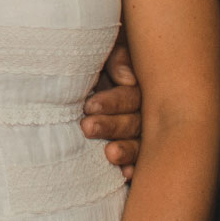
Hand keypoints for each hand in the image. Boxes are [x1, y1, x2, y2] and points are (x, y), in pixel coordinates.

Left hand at [83, 36, 143, 178]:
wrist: (76, 57)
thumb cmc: (95, 51)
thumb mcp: (109, 46)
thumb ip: (118, 58)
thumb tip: (127, 79)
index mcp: (138, 84)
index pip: (131, 96)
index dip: (113, 101)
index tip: (90, 105)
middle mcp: (143, 108)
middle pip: (134, 121)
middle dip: (112, 126)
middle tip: (87, 127)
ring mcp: (140, 129)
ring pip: (138, 142)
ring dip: (126, 149)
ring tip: (110, 154)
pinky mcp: (130, 145)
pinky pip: (138, 159)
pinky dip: (133, 166)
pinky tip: (127, 174)